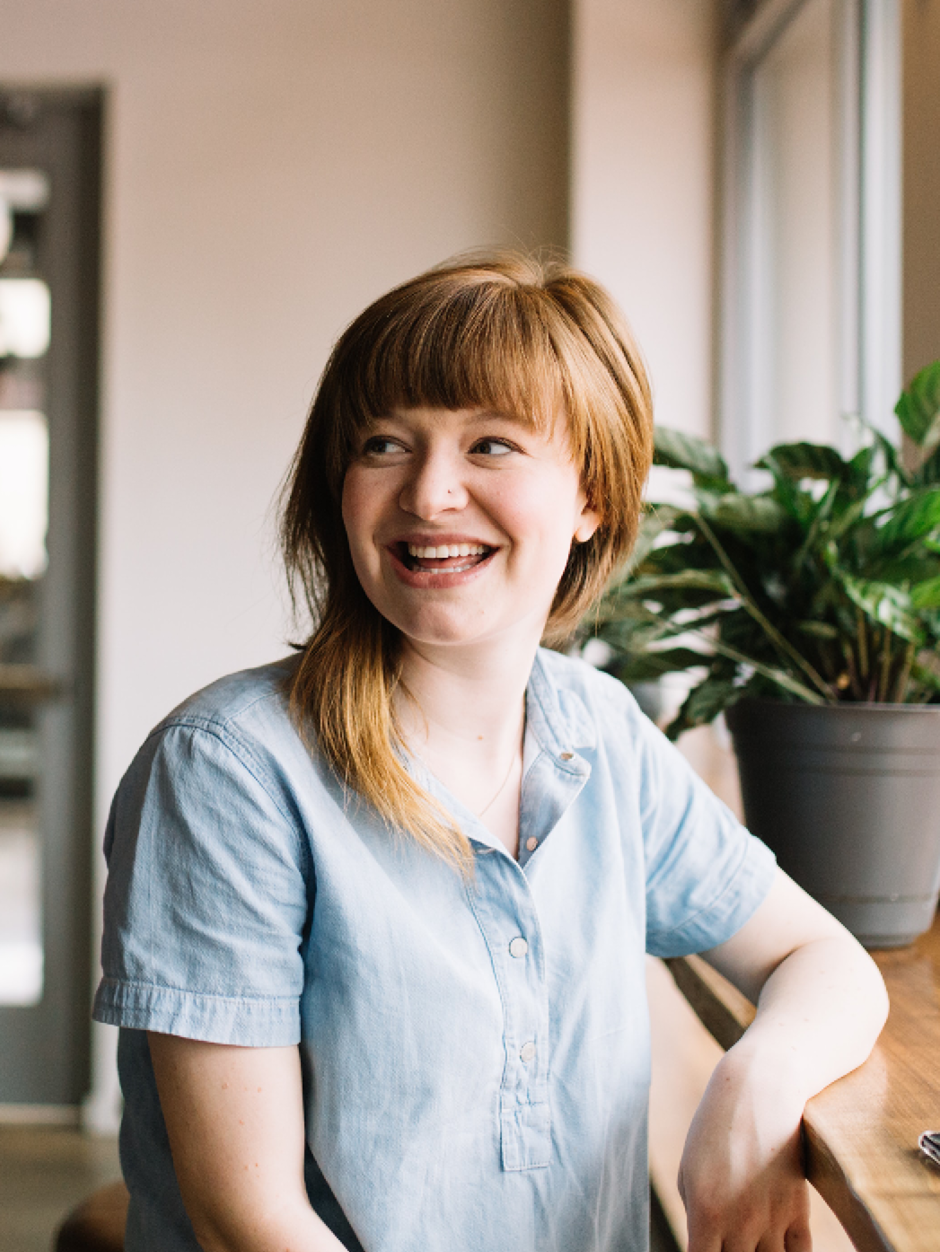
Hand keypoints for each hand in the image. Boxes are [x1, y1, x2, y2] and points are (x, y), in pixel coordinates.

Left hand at [677, 1047, 812, 1251]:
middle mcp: (740, 1223)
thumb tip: (704, 1246)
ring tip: (751, 1245)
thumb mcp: (689, 1170)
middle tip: (728, 1244)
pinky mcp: (798, 1212)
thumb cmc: (715, 1128)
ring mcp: (772, 1220)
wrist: (760, 1091)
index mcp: (705, 1212)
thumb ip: (695, 1215)